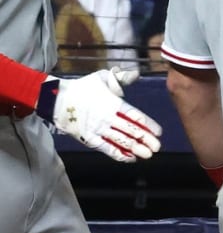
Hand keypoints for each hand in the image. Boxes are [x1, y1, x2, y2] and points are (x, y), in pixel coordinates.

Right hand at [39, 68, 162, 161]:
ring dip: (136, 149)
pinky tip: (130, 158)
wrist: (55, 99)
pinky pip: (106, 148)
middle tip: (157, 147)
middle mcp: (107, 118)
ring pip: (121, 141)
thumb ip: (120, 78)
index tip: (159, 132)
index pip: (135, 116)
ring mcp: (98, 129)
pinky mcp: (88, 138)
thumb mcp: (102, 78)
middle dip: (146, 140)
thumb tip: (136, 74)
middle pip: (131, 131)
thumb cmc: (82, 87)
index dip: (148, 125)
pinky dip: (119, 154)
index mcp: (113, 103)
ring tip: (148, 155)